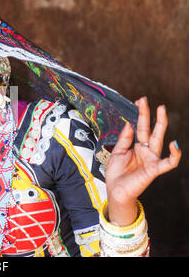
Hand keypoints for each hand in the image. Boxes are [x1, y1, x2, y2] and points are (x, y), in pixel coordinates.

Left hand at [105, 96, 180, 224]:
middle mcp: (146, 150)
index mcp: (138, 146)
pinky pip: (168, 163)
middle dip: (149, 114)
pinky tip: (174, 144)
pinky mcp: (154, 169)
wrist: (116, 191)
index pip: (140, 127)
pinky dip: (174, 155)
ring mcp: (151, 159)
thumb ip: (124, 139)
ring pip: (160, 139)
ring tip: (161, 110)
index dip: (140, 114)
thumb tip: (129, 122)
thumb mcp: (117, 152)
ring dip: (161, 124)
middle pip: (150, 129)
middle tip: (146, 100)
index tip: (139, 101)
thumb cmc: (117, 174)